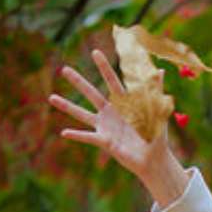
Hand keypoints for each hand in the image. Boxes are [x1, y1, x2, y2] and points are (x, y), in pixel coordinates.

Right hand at [49, 50, 187, 205]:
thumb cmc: (156, 136)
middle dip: (79, 82)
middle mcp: (110, 113)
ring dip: (67, 106)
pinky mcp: (105, 142)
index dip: (105, 68)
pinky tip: (64, 132)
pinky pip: (88, 137)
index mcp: (124, 104)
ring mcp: (105, 127)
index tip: (95, 52)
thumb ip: (156, 92)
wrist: (155, 160)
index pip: (112, 82)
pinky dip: (77, 135)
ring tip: (51, 98)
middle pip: (92, 94)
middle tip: (64, 69)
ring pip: (82, 114)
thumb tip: (160, 70)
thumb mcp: (157, 113)